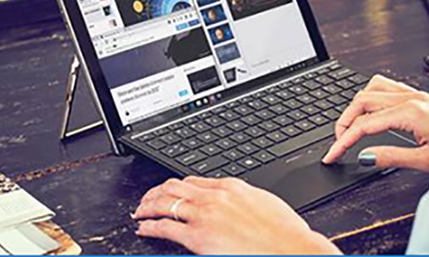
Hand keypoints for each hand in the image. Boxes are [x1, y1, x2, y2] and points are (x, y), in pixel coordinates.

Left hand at [133, 176, 339, 254]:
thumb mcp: (263, 204)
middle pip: (174, 186)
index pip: (194, 180)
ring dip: (147, 206)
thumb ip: (244, 199)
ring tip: (140, 211)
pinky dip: (149, 226)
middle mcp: (215, 196)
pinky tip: (143, 228)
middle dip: (156, 192)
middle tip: (147, 199)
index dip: (177, 185)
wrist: (288, 248)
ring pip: (165, 202)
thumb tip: (238, 202)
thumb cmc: (283, 232)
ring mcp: (204, 214)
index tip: (170, 190)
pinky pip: (164, 226)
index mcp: (231, 186)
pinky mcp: (197, 236)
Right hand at [322, 75, 428, 172]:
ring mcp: (414, 93)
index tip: (333, 153)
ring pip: (371, 88)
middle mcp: (411, 97)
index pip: (365, 124)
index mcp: (410, 112)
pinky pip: (385, 86)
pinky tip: (369, 112)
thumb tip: (364, 156)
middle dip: (344, 122)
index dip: (344, 140)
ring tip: (350, 127)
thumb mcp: (426, 161)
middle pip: (362, 101)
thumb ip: (391, 157)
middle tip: (338, 143)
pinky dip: (370, 97)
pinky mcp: (418, 95)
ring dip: (355, 107)